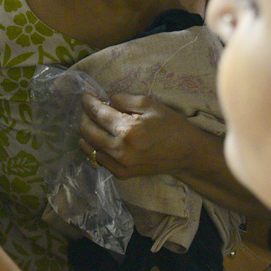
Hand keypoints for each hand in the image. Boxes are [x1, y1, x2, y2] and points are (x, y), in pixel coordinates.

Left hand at [77, 92, 198, 178]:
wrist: (185, 153)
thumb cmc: (170, 125)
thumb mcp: (149, 104)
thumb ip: (122, 99)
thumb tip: (103, 98)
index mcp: (127, 129)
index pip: (97, 113)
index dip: (88, 102)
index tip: (85, 95)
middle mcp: (119, 149)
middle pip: (87, 130)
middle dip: (84, 116)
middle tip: (90, 108)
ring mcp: (119, 164)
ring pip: (88, 147)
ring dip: (86, 132)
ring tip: (93, 122)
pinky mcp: (120, 174)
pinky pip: (97, 159)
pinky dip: (94, 147)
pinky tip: (100, 138)